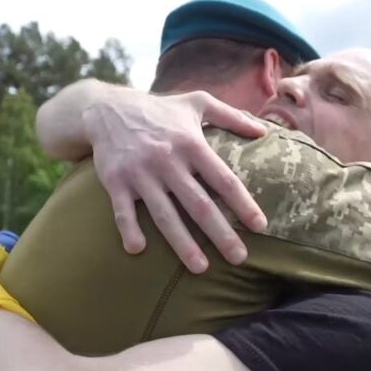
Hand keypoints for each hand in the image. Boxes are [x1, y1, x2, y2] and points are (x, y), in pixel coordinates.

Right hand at [82, 89, 267, 272]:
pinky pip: (123, 210)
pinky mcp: (115, 181)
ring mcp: (141, 173)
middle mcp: (168, 160)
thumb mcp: (198, 102)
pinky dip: (129, 229)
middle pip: (199, 204)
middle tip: (239, 258)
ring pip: (165, 214)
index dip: (243, 203)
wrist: (107, 108)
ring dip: (183, 243)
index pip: (223, 179)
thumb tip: (264, 132)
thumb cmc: (161, 109)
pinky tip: (137, 249)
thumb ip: (232, 116)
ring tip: (201, 268)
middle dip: (220, 234)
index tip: (260, 226)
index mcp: (191, 143)